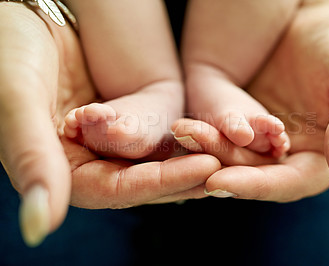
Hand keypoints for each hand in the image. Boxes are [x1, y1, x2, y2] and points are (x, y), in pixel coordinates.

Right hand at [0, 3, 219, 246]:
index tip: (205, 171)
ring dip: (192, 159)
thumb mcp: (18, 100)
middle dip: (186, 176)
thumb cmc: (10, 48)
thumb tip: (38, 228)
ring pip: (155, 160)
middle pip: (142, 181)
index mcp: (57, 168)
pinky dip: (187, 136)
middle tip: (230, 167)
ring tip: (233, 156)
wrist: (29, 9)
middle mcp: (86, 160)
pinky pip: (160, 133)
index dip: (158, 183)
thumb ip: (32, 161)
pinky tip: (216, 134)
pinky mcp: (126, 118)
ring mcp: (108, 141)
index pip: (114, 189)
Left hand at [173, 0, 328, 200]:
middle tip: (189, 151)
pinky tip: (183, 124)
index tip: (218, 184)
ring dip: (205, 147)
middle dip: (220, 164)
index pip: (287, 183)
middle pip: (252, 172)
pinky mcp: (244, 120)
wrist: (313, 18)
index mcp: (319, 157)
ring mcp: (263, 140)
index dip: (255, 186)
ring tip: (182, 130)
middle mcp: (288, 155)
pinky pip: (222, 132)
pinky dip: (204, 130)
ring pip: (232, 154)